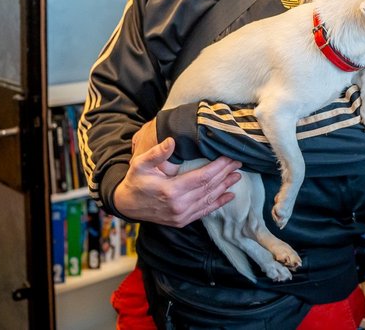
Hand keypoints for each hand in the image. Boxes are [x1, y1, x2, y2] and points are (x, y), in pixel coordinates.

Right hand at [114, 125, 242, 226]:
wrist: (126, 205)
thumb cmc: (135, 181)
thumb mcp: (140, 164)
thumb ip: (156, 154)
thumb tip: (171, 141)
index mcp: (171, 191)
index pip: (203, 177)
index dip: (219, 167)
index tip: (230, 157)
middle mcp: (179, 206)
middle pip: (209, 187)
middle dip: (225, 174)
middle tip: (238, 162)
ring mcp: (181, 216)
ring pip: (209, 200)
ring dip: (225, 187)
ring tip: (237, 176)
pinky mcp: (182, 221)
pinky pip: (204, 212)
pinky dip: (218, 204)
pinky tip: (229, 196)